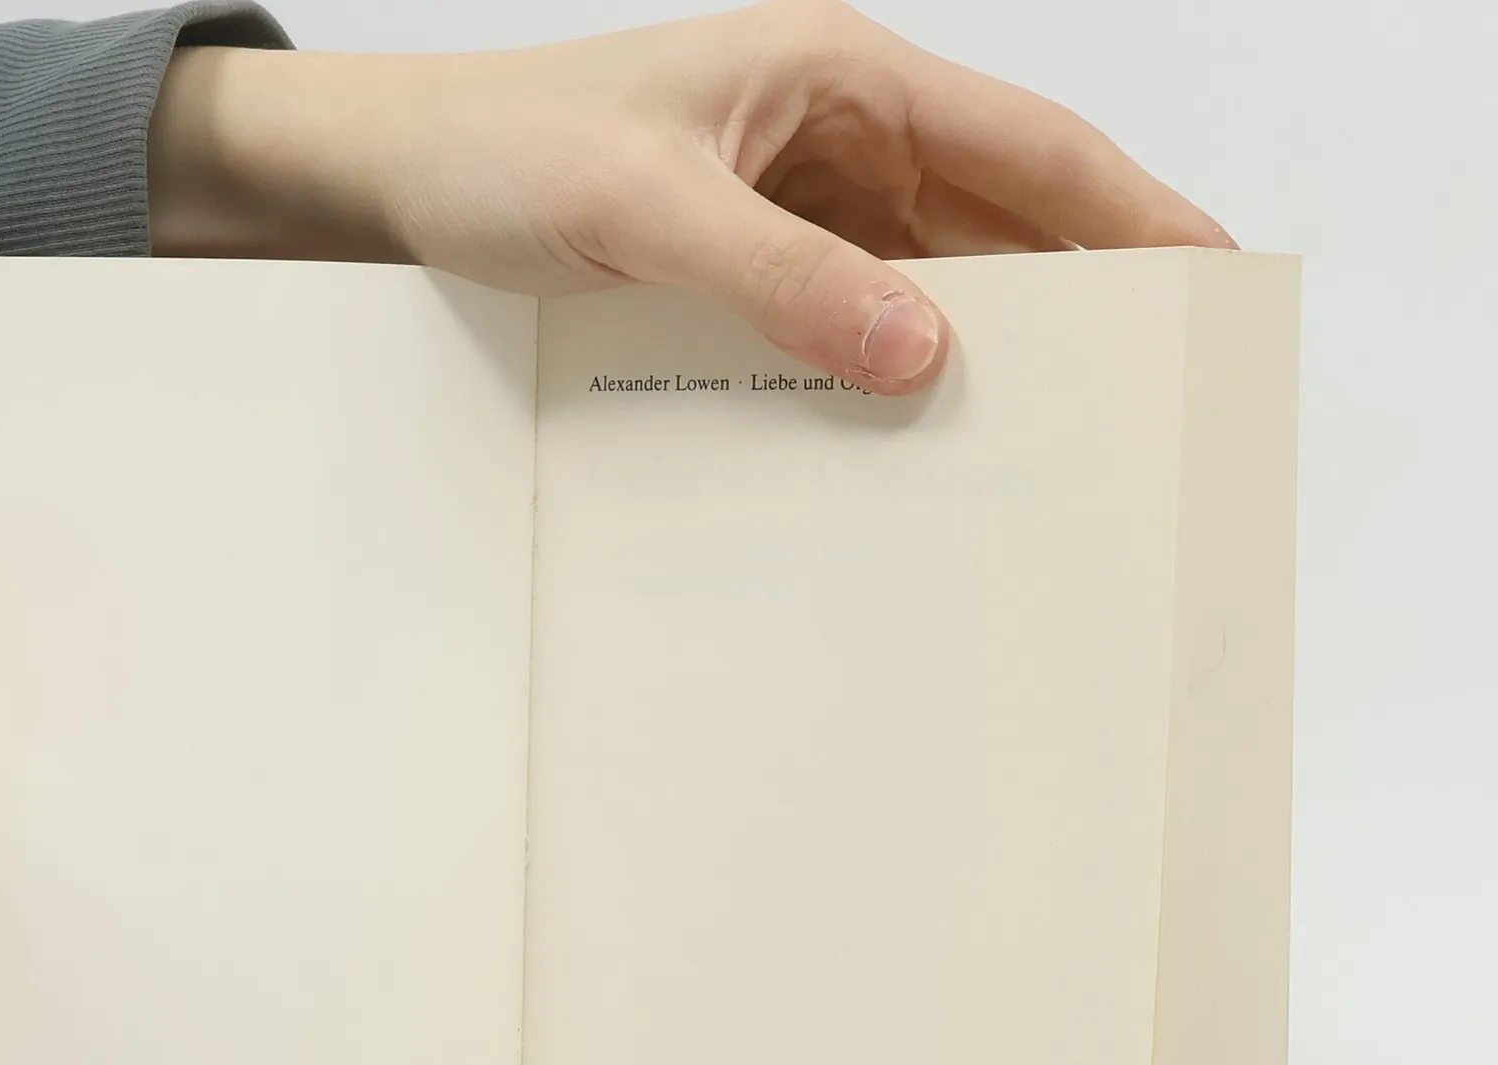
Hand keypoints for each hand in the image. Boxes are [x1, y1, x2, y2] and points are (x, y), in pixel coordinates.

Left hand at [151, 0, 1232, 394]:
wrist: (404, 180)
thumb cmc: (506, 150)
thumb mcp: (645, 205)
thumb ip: (781, 274)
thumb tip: (918, 350)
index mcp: (841, 76)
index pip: (1029, 145)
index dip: (1130, 212)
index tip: (1210, 280)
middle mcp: (837, 133)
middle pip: (1000, 219)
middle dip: (1078, 297)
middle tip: (1146, 396)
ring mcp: (800, 202)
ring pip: (932, 277)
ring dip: (983, 347)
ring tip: (1049, 439)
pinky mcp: (755, 263)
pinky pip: (853, 317)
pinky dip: (890, 371)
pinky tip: (914, 437)